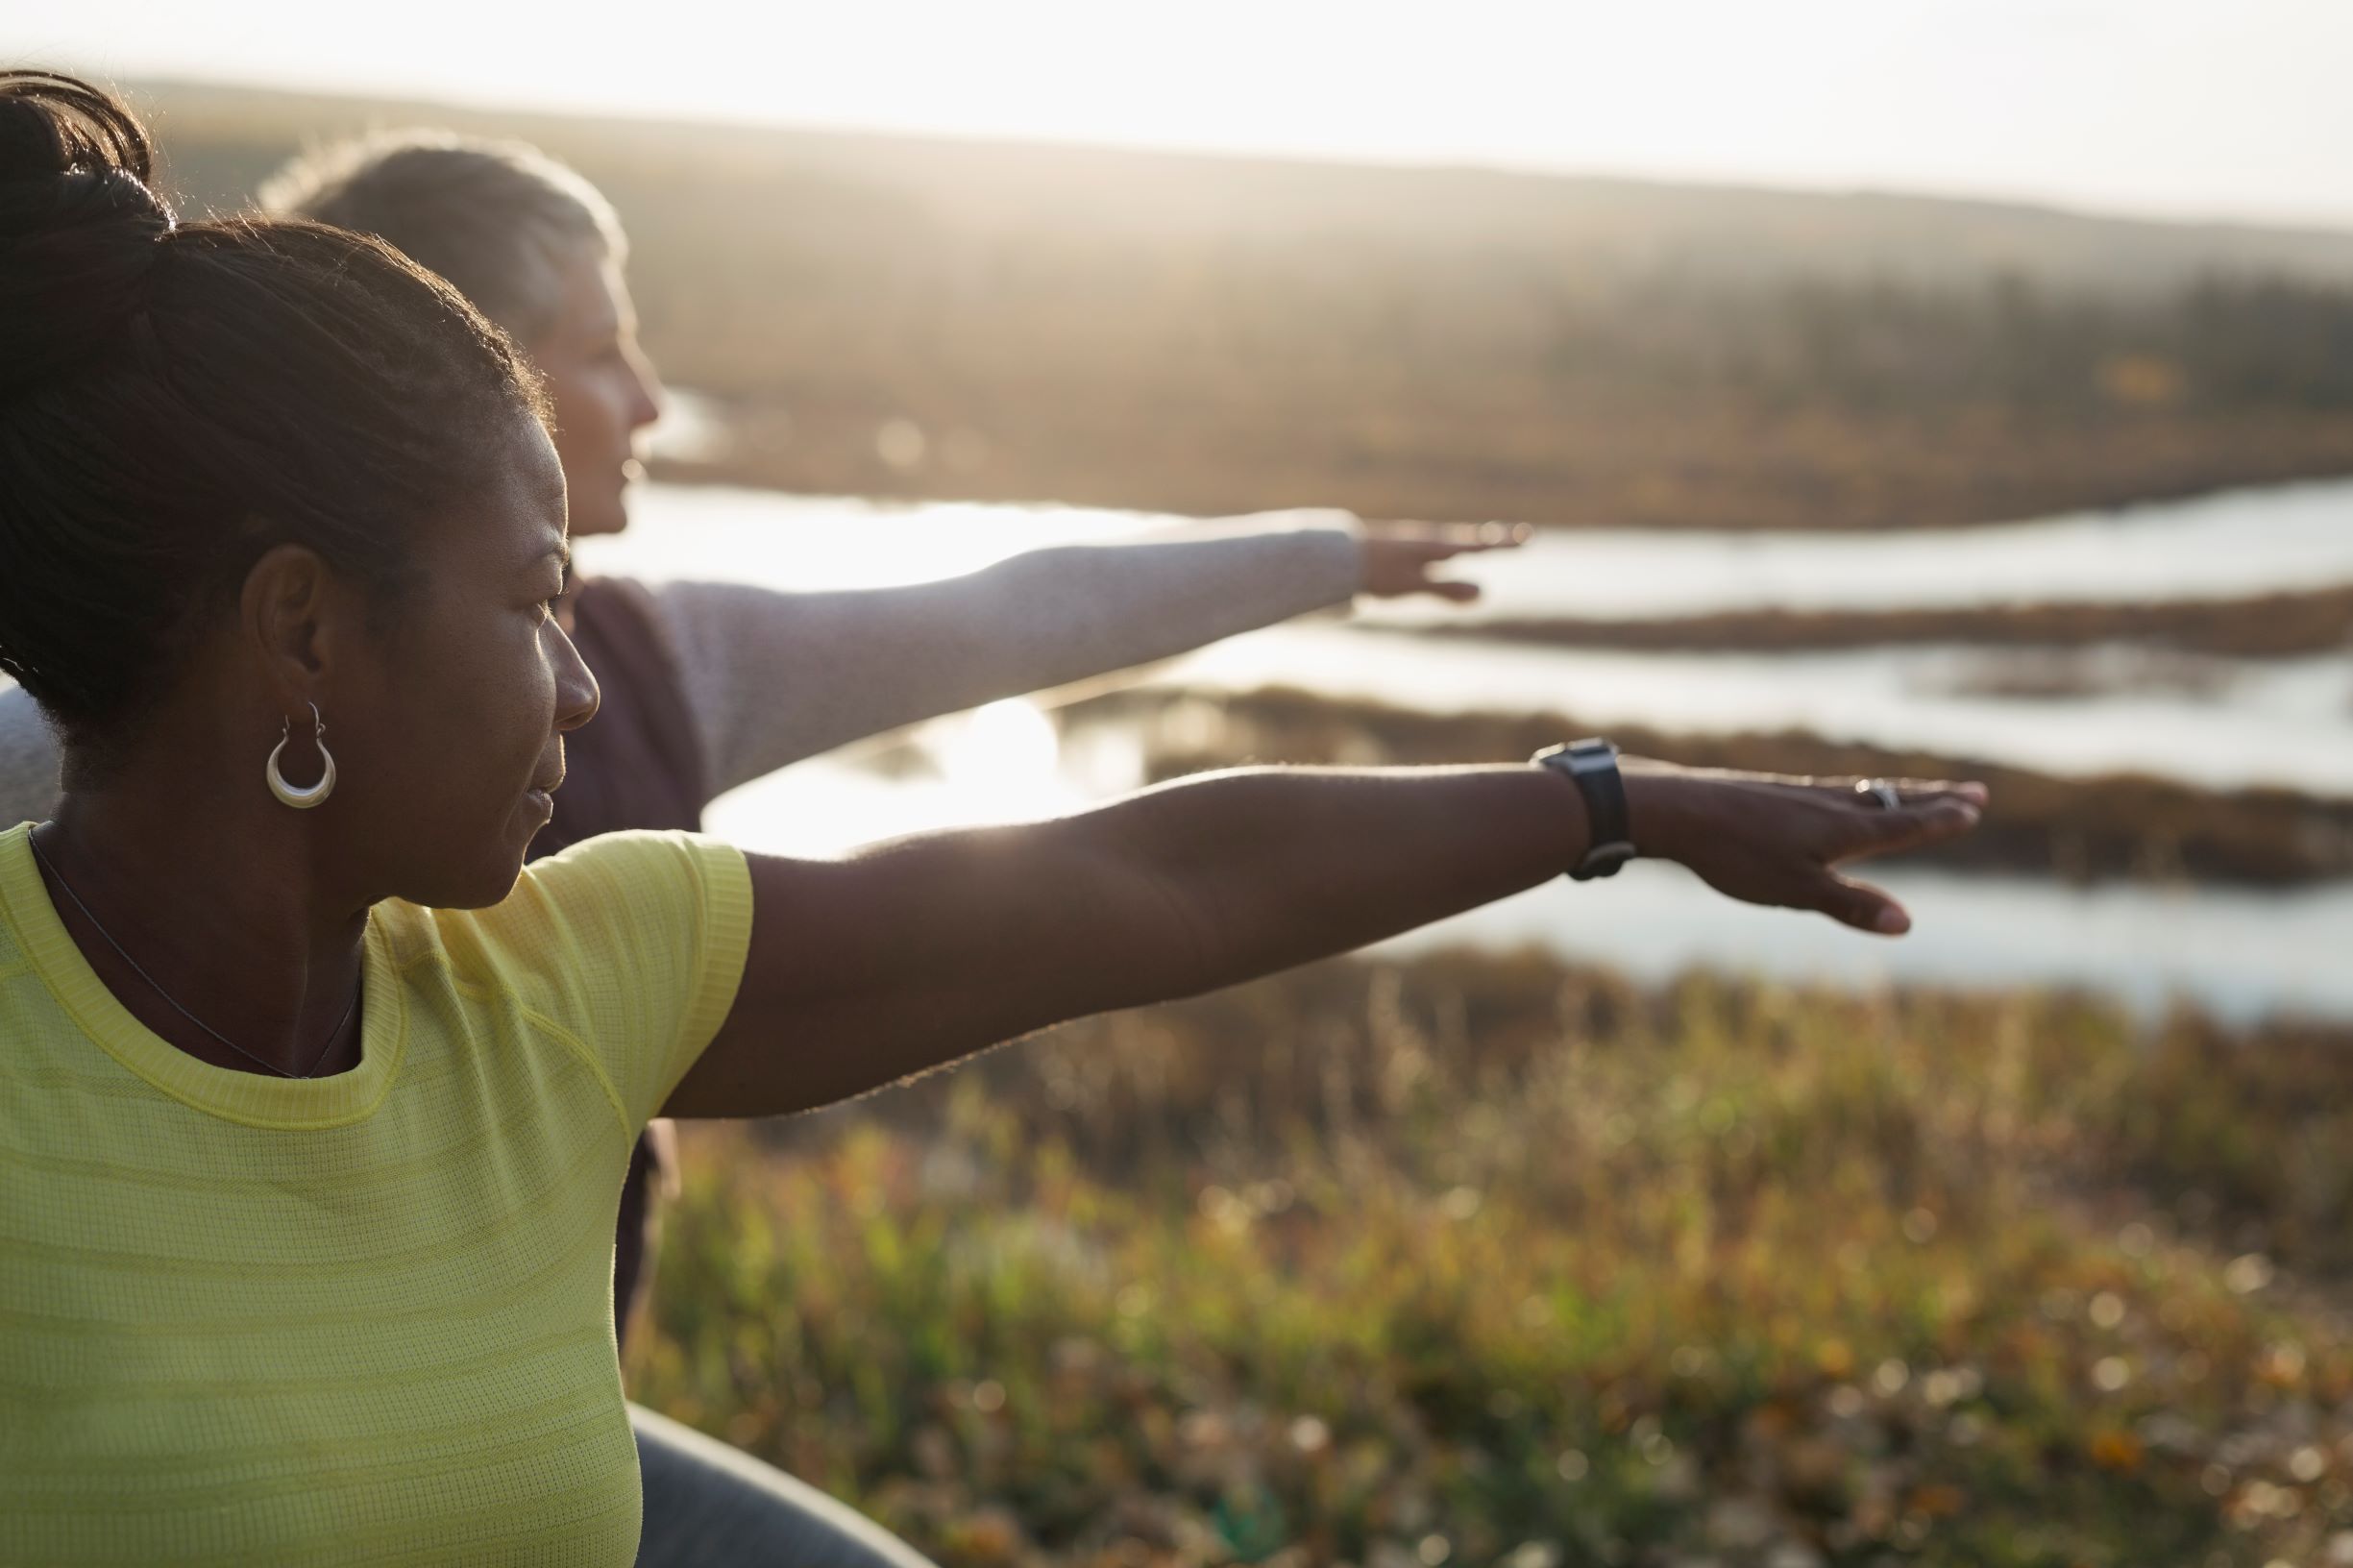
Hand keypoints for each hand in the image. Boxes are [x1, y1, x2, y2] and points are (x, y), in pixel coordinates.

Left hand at [1359, 521, 1528, 601]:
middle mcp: (1429, 540)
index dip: (1504, 544)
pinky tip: (1444, 550)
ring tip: (1490, 540)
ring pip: (1453, 541)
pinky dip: (1452, 546)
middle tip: (1519, 537)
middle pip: (1470, 540)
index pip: (1479, 546)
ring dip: (1475, 541)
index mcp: (1437, 548)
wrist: (1337, 556)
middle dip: (1495, 540)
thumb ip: (1446, 589)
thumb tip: (1484, 592)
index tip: (1528, 537)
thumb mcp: (1413, 585)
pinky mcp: (1401, 547)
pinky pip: (1436, 546)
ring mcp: (1415, 541)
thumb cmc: (1375, 573)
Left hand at [1622, 762, 1988, 934]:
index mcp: (1844, 829)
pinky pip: (1833, 791)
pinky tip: (1845, 797)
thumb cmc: (1736, 854)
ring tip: (1921, 793)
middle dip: (1935, 800)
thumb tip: (1907, 923)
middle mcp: (1831, 804)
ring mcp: (1802, 795)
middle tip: (1975, 792)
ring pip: (1865, 792)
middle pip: (1894, 801)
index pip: (1905, 824)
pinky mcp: (1776, 794)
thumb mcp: (1796, 890)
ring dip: (1901, 793)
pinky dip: (1860, 792)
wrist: (1678, 810)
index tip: (1974, 810)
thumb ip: (1851, 905)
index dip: (1940, 821)